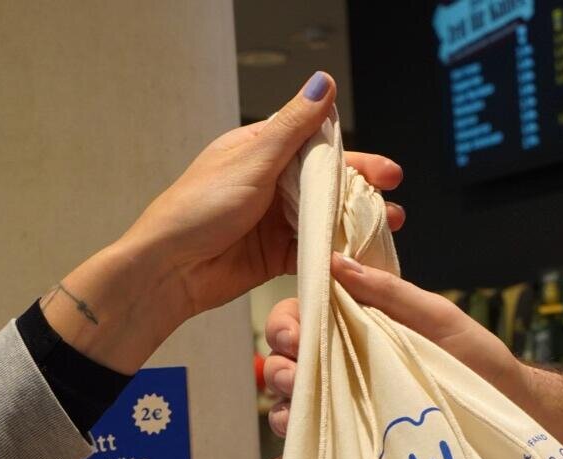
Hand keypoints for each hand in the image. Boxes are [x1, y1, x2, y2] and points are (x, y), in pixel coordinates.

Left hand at [46, 72, 404, 374]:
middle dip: (363, 195)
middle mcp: (271, 184)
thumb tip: (322, 83)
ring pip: (325, 220)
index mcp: (262, 151)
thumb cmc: (197, 209)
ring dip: (355, 226)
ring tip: (386, 233)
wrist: (168, 271)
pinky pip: (313, 251)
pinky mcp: (274, 256)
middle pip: (328, 186)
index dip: (355, 159)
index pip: (319, 147)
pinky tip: (358, 259)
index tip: (388, 172)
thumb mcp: (251, 161)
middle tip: (394, 206)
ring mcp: (274, 221)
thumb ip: (292, 127)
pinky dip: (336, 255)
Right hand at [260, 254, 528, 458]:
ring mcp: (346, 411)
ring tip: (299, 423)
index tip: (294, 338)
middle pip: (285, 368)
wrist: (508, 414)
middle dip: (280, 372)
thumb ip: (390, 292)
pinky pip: (314, 457)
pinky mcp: (355, 450)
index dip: (286, 326)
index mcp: (356, 330)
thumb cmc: (478, 360)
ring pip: (291, 412)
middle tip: (296, 382)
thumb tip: (338, 262)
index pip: (300, 320)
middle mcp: (343, 369)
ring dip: (285, 416)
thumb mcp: (439, 318)